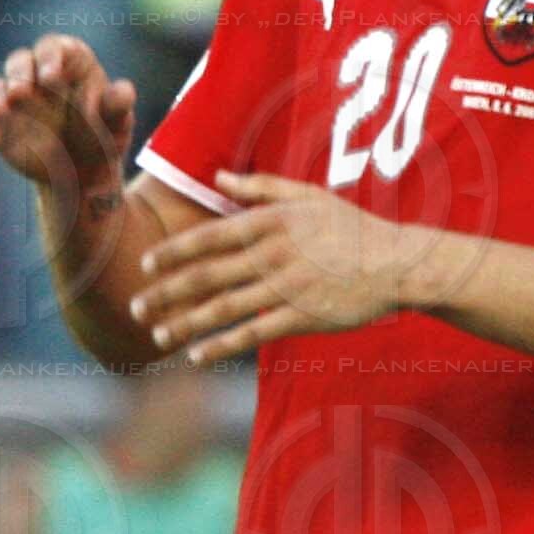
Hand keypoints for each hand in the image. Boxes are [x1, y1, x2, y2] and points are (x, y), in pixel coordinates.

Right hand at [0, 35, 136, 192]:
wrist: (87, 173)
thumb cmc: (105, 137)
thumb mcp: (118, 122)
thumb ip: (119, 104)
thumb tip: (123, 91)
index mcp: (70, 66)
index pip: (55, 47)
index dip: (51, 56)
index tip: (52, 76)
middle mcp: (39, 77)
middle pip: (20, 60)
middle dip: (19, 72)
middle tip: (22, 92)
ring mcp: (18, 101)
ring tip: (3, 110)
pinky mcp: (2, 126)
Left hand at [129, 169, 410, 364]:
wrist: (397, 264)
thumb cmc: (352, 228)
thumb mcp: (309, 196)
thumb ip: (261, 187)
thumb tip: (219, 178)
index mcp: (271, 223)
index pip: (209, 237)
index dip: (174, 252)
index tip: (147, 265)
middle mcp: (273, 254)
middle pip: (207, 275)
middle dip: (166, 292)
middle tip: (135, 306)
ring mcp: (287, 287)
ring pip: (223, 308)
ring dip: (185, 323)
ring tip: (157, 336)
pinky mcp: (302, 316)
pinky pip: (253, 333)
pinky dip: (222, 345)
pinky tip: (197, 355)